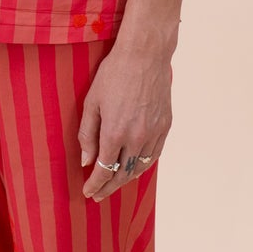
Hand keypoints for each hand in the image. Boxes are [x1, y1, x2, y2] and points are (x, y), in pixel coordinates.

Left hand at [78, 42, 171, 201]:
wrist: (145, 55)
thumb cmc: (114, 74)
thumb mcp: (92, 102)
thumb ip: (87, 134)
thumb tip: (87, 161)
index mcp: (114, 132)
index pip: (104, 170)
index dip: (95, 184)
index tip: (87, 192)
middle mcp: (136, 138)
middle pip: (122, 174)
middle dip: (109, 187)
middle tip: (98, 195)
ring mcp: (154, 133)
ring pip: (139, 168)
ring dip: (125, 180)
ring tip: (114, 184)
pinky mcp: (165, 126)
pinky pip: (154, 155)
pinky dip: (142, 166)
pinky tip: (134, 168)